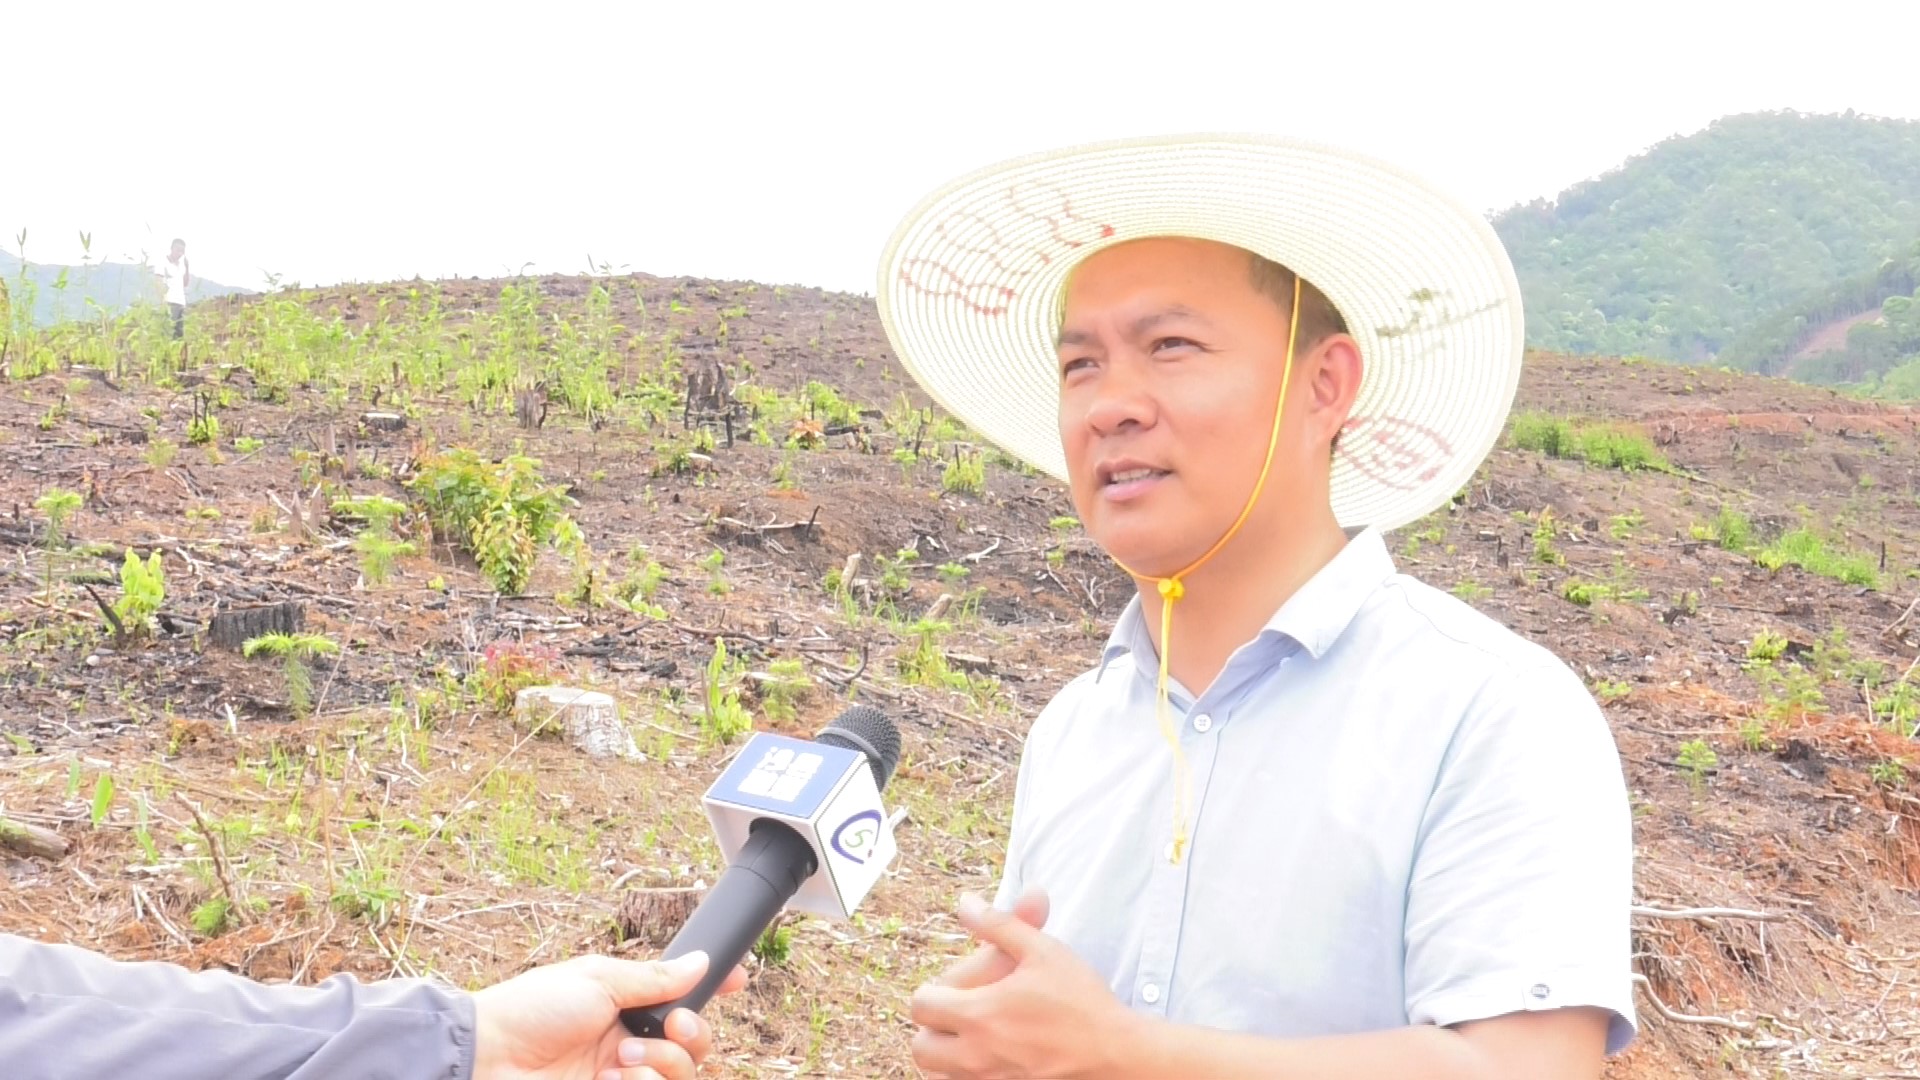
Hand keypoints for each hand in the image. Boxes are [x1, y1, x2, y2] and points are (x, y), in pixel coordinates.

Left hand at [471, 950, 747, 1079]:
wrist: (487, 1057)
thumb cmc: (532, 1009)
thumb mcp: (598, 979)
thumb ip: (654, 977)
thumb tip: (701, 961)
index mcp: (626, 1005)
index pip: (683, 998)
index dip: (714, 991)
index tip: (737, 980)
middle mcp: (629, 1042)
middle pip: (694, 1045)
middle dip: (692, 1034)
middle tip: (669, 1027)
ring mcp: (621, 1077)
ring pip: (681, 1076)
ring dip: (662, 1064)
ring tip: (622, 1060)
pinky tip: (616, 1079)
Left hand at [910, 893, 1134, 1079]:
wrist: (1116, 1053)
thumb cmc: (1082, 999)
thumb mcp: (1042, 950)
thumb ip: (999, 923)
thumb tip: (965, 903)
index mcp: (979, 1014)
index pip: (921, 1006)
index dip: (931, 993)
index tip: (953, 990)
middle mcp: (976, 1055)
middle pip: (921, 1048)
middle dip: (932, 1030)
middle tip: (958, 1016)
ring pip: (938, 1074)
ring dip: (946, 1056)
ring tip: (973, 1038)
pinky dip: (965, 1075)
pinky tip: (989, 1057)